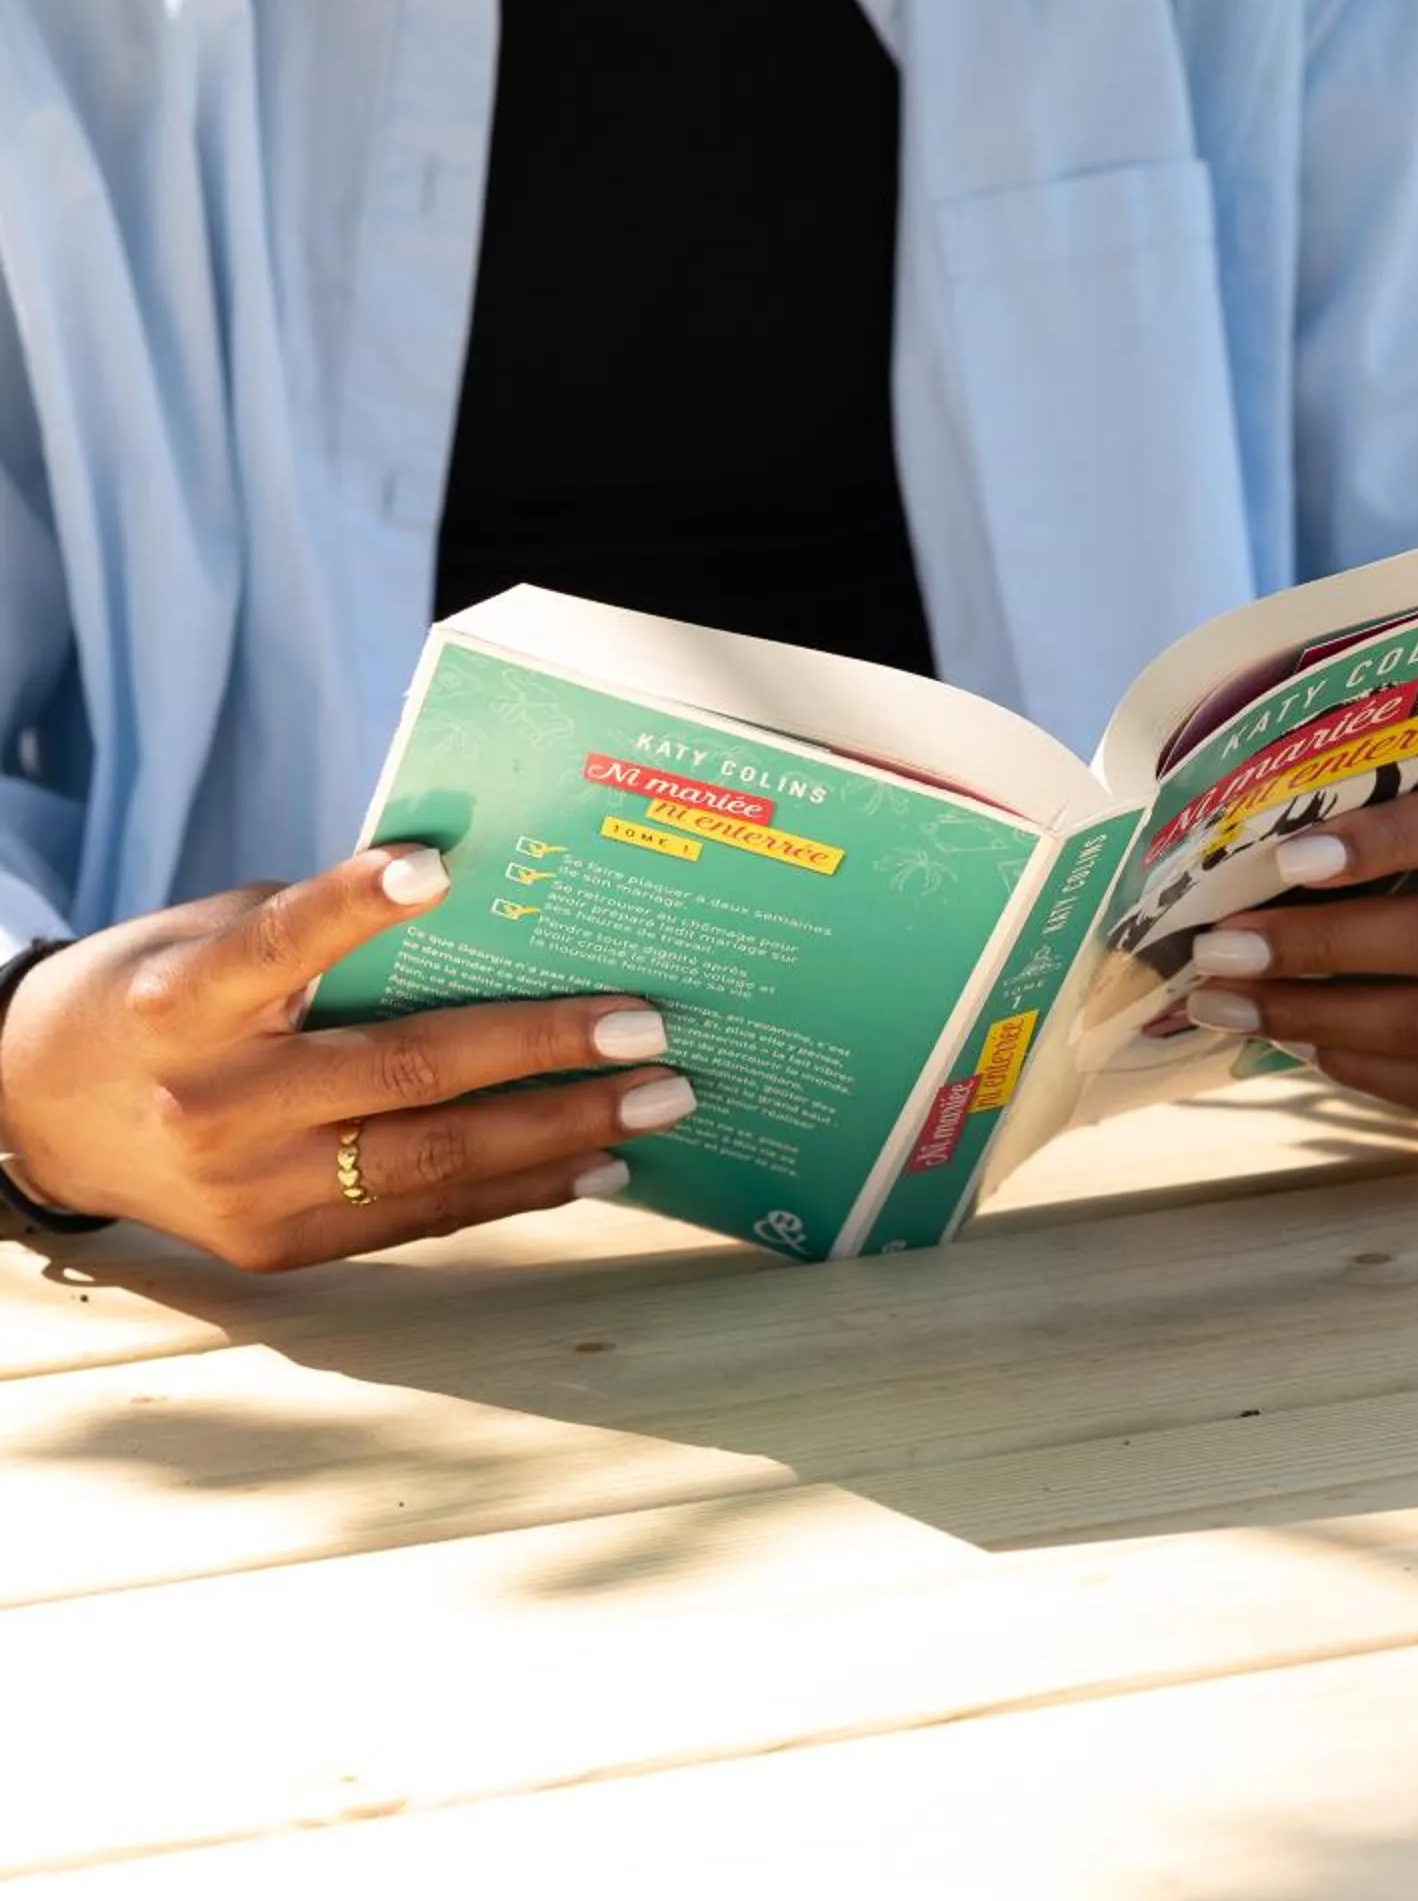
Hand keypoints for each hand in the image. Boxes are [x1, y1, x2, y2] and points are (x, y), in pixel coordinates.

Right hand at [0, 847, 692, 1270]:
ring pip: (432, 1161)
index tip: (439, 866)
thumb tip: (475, 899)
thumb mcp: (203, 939)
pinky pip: (421, 1217)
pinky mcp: (279, 1249)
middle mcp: (211, 1106)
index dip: (352, 906)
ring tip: (656, 1102)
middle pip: (400, 1073)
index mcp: (179, 1007)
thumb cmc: (154, 1001)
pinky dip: (518, 1188)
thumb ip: (312, 929)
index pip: (273, 946)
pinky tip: (595, 1161)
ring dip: (561, 1131)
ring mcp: (247, 1191)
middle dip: (540, 1047)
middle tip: (647, 1028)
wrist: (40, 1120)